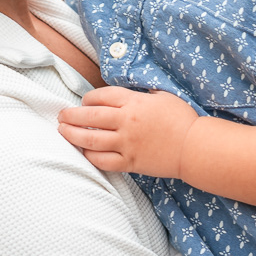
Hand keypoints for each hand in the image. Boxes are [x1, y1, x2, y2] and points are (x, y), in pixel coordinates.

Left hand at [57, 86, 197, 175]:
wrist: (194, 147)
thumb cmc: (181, 119)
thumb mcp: (161, 95)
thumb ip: (141, 93)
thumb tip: (126, 92)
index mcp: (133, 102)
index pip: (100, 97)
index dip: (87, 99)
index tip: (83, 102)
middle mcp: (126, 122)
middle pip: (89, 117)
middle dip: (70, 115)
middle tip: (61, 115)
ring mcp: (126, 143)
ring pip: (90, 140)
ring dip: (72, 135)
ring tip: (62, 131)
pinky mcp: (130, 162)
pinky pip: (103, 161)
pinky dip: (90, 156)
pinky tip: (84, 152)